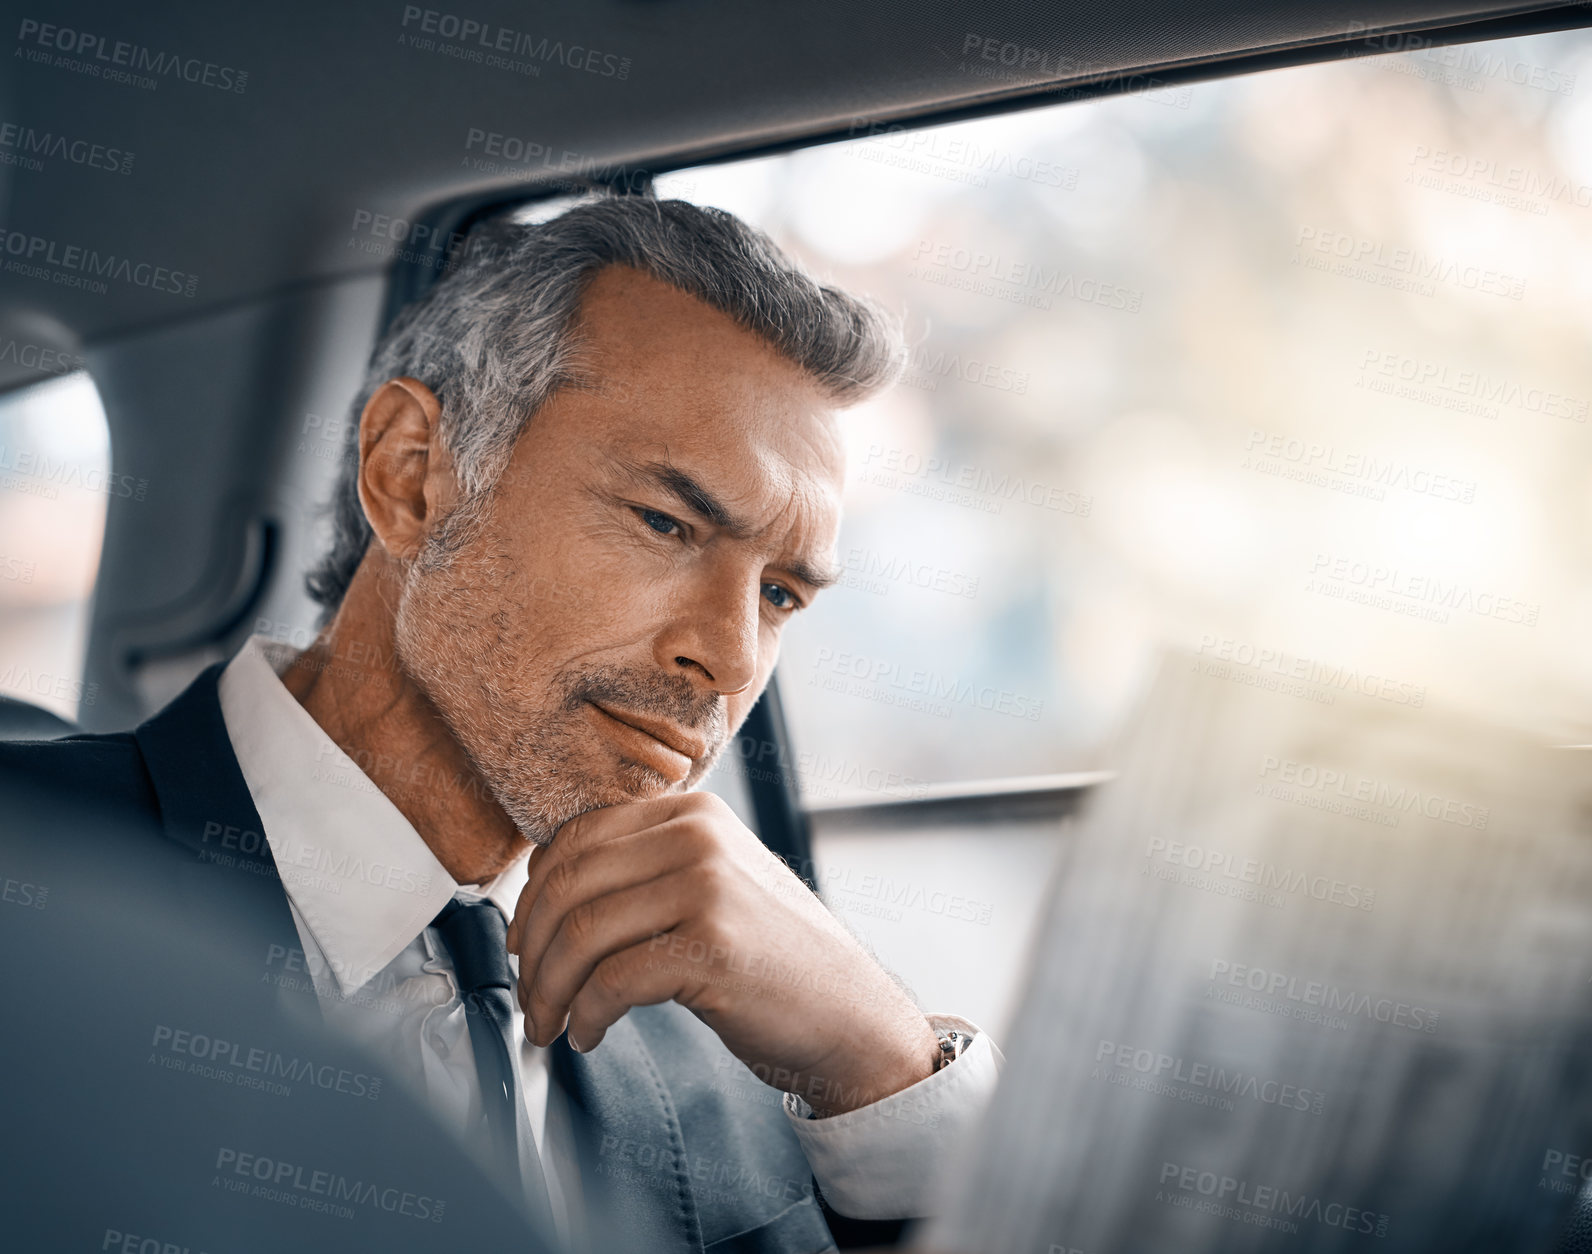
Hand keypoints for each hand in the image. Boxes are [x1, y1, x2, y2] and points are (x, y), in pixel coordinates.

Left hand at [504, 791, 939, 1114]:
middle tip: (529, 997)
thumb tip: (542, 895)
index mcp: (692, 813)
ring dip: (549, 991)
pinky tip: (590, 1034)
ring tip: (549, 1024)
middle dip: (532, 951)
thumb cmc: (772, 959)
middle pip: (569, 885)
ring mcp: (708, 888)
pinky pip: (612, 981)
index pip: (576, 839)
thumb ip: (646, 871)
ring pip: (581, 934)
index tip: (523, 944)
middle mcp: (698, 837)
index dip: (532, 898)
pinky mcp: (712, 948)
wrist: (851, 1014)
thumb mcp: (712, 886)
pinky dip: (586, 1015)